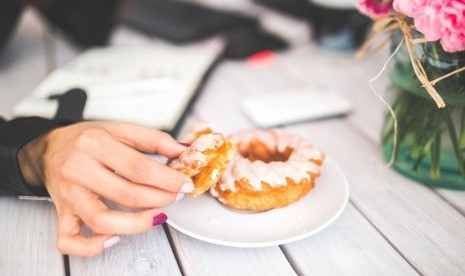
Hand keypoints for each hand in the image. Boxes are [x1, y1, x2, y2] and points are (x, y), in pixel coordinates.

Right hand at [19, 121, 192, 256]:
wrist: (50, 148)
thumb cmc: (88, 140)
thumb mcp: (121, 129)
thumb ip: (154, 139)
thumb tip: (183, 151)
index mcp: (94, 144)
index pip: (138, 168)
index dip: (167, 179)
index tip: (184, 184)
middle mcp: (78, 169)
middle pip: (125, 194)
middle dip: (159, 198)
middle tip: (175, 196)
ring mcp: (68, 195)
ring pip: (102, 220)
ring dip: (137, 224)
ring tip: (157, 215)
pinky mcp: (61, 214)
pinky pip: (69, 240)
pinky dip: (92, 247)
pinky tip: (114, 239)